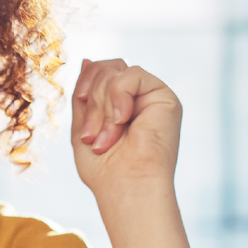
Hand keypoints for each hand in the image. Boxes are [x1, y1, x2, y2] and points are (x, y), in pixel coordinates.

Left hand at [70, 58, 181, 200]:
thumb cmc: (105, 168)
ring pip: (115, 71)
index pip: (99, 73)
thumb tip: (87, 59)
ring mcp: (152, 96)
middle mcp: (138, 98)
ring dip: (102, 108)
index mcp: (121, 104)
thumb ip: (86, 95)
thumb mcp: (84, 126)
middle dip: (91, 102)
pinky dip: (118, 98)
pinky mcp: (165, 97)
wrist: (127, 187)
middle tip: (91, 137)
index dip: (84, 88)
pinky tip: (122, 121)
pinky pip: (131, 75)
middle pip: (105, 68)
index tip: (82, 127)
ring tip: (105, 138)